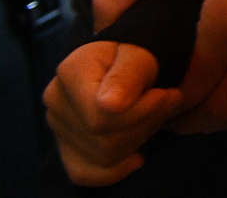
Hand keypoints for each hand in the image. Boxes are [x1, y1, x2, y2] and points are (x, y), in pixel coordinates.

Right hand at [45, 42, 181, 184]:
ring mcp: (58, 125)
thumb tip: (109, 105)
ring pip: (103, 157)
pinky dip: (115, 170)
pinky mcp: (65, 145)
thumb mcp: (140, 54)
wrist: (128, 60)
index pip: (103, 116)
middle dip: (147, 123)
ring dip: (141, 139)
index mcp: (71, 72)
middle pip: (105, 139)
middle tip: (170, 102)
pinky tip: (136, 158)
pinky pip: (84, 173)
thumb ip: (128, 75)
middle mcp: (56, 100)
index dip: (143, 112)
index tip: (168, 95)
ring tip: (157, 115)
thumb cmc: (136, 54)